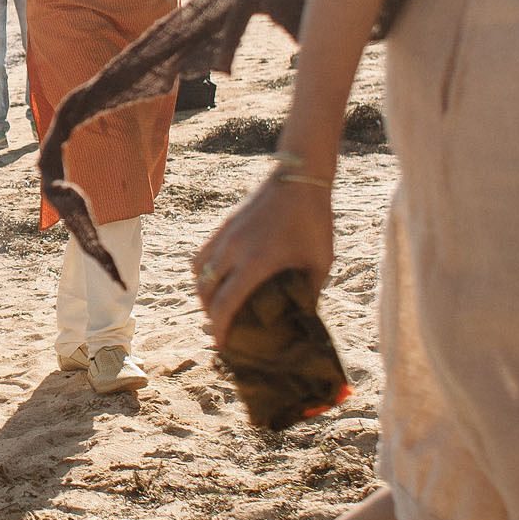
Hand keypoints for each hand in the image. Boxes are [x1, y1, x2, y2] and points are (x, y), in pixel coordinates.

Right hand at [189, 164, 335, 341]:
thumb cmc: (314, 220)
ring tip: (216, 303)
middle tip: (221, 327)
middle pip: (205, 290)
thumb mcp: (321, 260)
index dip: (220, 328)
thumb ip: (311, 291)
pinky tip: (218, 276)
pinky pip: (202, 254)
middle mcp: (232, 250)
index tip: (221, 344)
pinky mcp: (224, 225)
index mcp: (255, 262)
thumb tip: (304, 314)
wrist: (300, 176)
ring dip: (203, 291)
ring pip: (197, 271)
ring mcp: (225, 236)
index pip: (226, 303)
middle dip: (209, 313)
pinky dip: (203, 270)